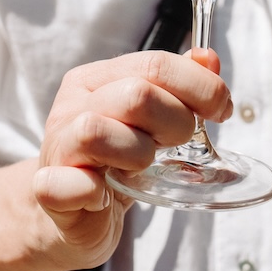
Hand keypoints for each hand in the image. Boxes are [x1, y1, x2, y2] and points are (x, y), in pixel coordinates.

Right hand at [32, 48, 231, 269]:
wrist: (71, 212)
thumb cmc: (115, 162)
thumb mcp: (148, 118)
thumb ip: (177, 86)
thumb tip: (209, 59)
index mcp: (96, 78)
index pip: (155, 63)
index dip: (201, 87)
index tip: (222, 111)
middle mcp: (72, 105)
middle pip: (136, 94)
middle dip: (177, 121)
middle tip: (178, 143)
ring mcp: (57, 146)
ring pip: (97, 131)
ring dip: (136, 154)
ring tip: (141, 168)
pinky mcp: (49, 190)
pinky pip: (62, 184)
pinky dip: (90, 190)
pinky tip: (103, 195)